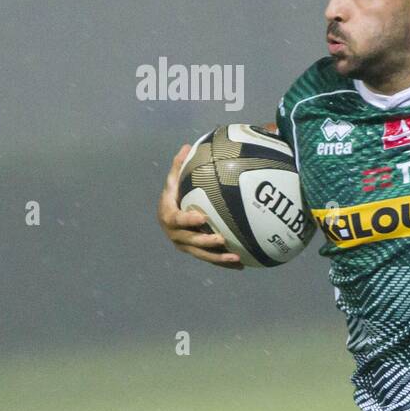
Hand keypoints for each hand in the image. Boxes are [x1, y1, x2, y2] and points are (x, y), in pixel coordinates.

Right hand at [157, 144, 243, 268]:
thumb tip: (186, 146)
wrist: (170, 213)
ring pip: (200, 254)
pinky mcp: (195, 252)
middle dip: (204, 242)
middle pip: (189, 240)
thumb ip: (179, 166)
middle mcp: (174, 233)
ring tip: (235, 257)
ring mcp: (185, 245)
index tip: (202, 218)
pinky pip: (209, 258)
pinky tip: (241, 264)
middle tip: (220, 238)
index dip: (188, 220)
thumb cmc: (176, 193)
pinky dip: (223, 262)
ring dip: (217, 257)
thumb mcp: (175, 179)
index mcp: (168, 215)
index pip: (176, 219)